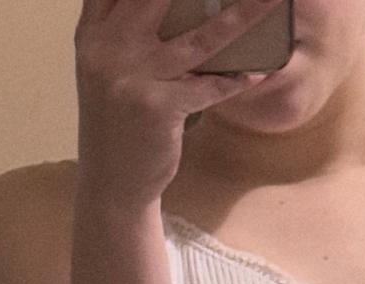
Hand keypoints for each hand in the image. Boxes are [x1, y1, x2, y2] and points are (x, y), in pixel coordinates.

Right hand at [73, 0, 286, 208]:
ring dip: (241, 17)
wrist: (111, 184)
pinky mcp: (157, 109)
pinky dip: (236, 80)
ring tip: (271, 0)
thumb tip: (160, 0)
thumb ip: (120, 26)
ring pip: (199, 37)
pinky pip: (208, 86)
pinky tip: (259, 70)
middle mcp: (109, 48)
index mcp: (94, 32)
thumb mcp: (105, 69)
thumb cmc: (118, 124)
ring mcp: (132, 78)